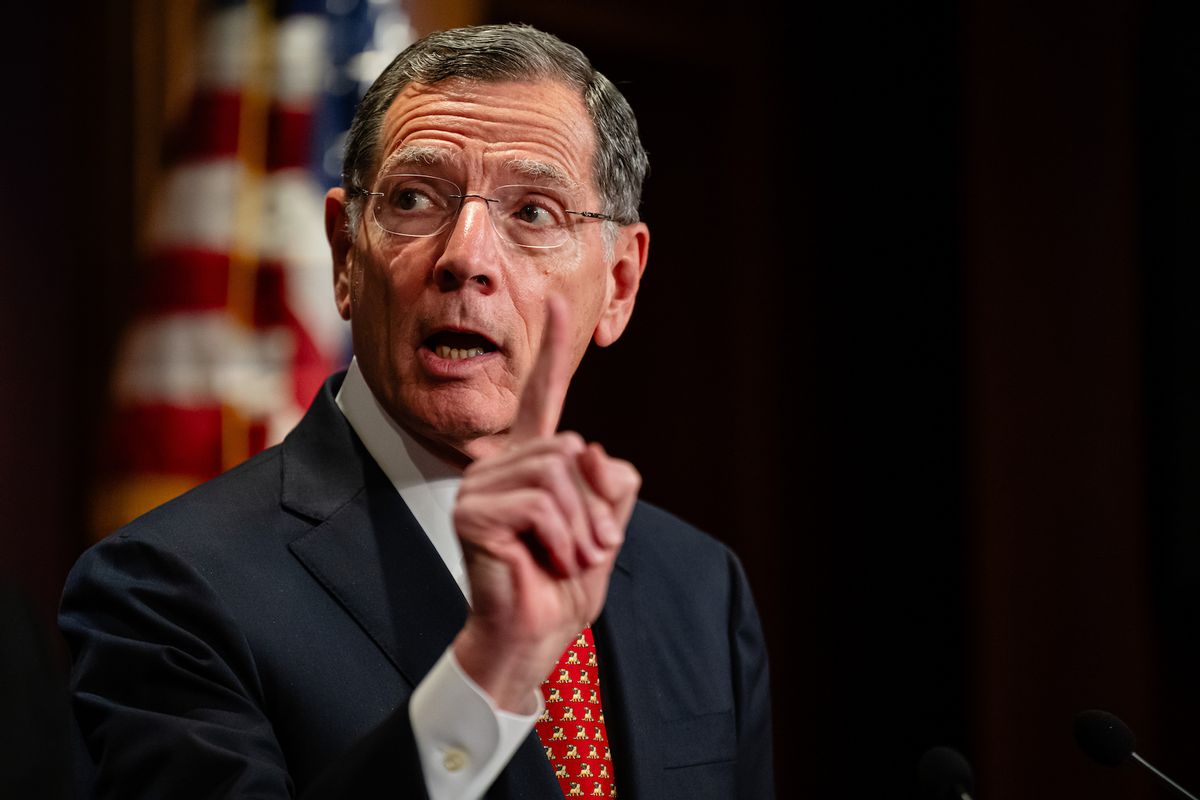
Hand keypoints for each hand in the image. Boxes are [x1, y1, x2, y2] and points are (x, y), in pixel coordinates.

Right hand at [451, 295, 639, 711]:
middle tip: (592, 547)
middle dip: (594, 504)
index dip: (551, 350)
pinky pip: (539, 502)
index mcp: (531, 464)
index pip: (542, 398)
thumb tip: (588, 447)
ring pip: (556, 472)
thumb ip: (607, 484)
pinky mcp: (470, 511)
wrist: (530, 638)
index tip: (558, 299)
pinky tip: (549, 563)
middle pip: (567, 447)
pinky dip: (562, 537)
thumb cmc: (562, 586)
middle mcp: (499, 467)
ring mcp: (479, 487)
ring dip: (582, 525)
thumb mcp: (603, 529)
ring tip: (571, 558)